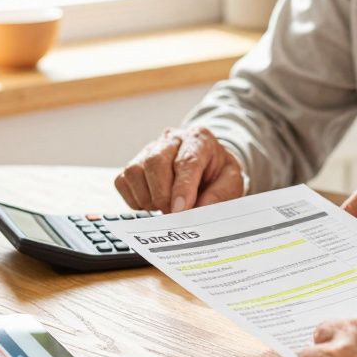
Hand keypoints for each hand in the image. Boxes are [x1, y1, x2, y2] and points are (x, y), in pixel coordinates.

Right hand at [115, 127, 244, 212]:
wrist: (209, 164)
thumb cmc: (219, 173)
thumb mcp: (232, 182)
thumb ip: (220, 196)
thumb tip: (198, 211)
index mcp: (199, 139)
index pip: (186, 162)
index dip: (182, 188)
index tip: (180, 211)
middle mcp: (172, 139)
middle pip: (155, 162)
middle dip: (162, 195)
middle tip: (173, 216)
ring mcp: (149, 149)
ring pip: (134, 171)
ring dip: (147, 198)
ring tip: (164, 208)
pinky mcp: (135, 163)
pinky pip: (123, 181)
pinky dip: (135, 199)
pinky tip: (152, 204)